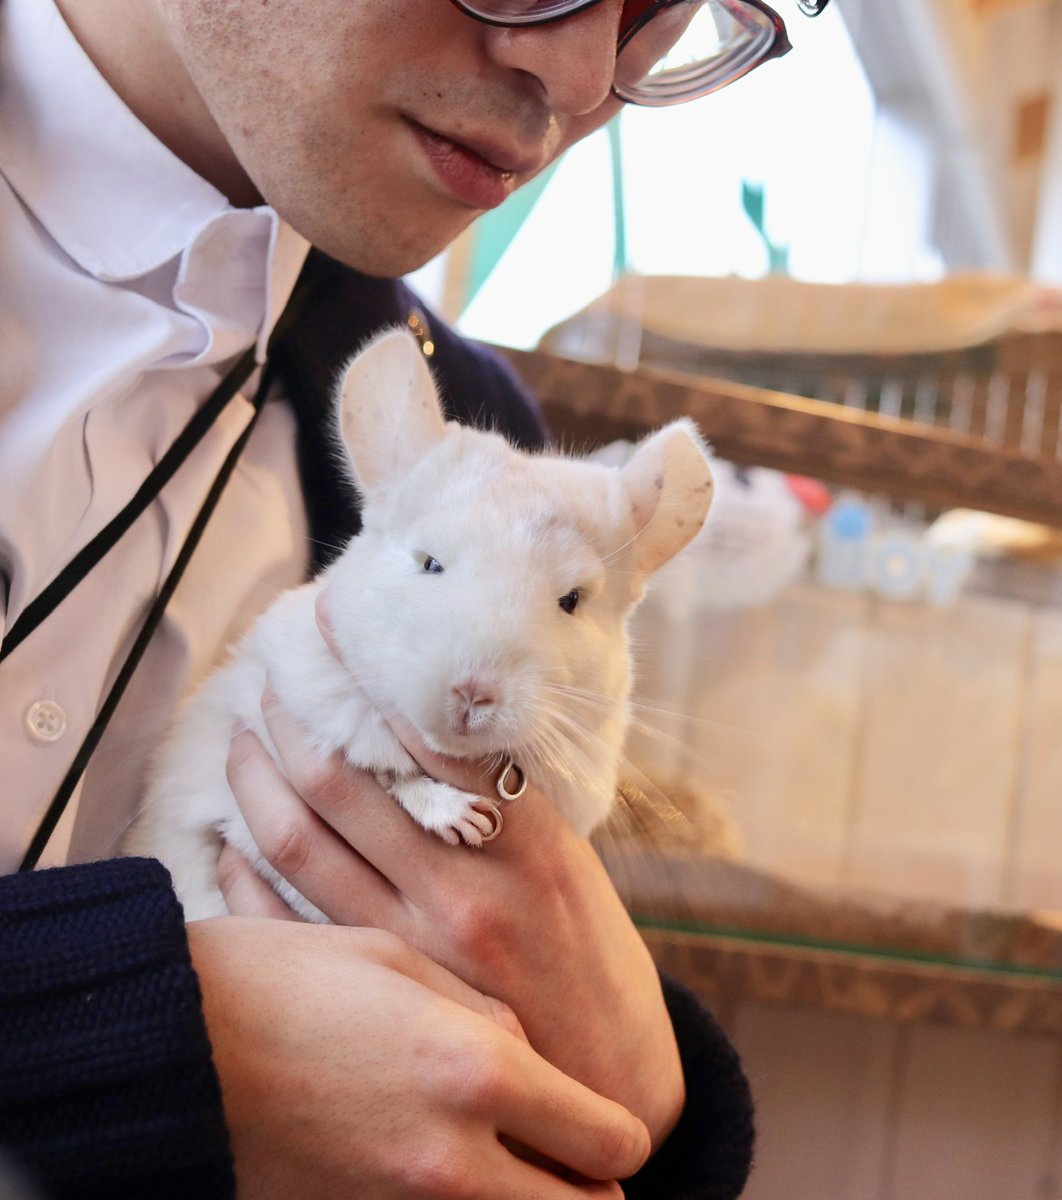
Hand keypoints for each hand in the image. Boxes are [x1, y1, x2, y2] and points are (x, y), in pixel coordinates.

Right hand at [187, 916, 648, 1198]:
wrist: (171, 1040)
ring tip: (507, 1158)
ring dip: (523, 1198)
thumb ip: (486, 1021)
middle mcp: (453, 1157)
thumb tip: (532, 1065)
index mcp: (478, 1069)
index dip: (620, 1135)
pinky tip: (429, 1161)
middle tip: (574, 1162)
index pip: (609, 1141)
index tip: (609, 1126)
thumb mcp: (402, 963)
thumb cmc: (289, 977)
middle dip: (588, 1190)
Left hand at [221, 594, 684, 1151]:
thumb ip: (506, 803)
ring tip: (241, 741)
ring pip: (301, 843)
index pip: (430, 738)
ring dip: (258, 781)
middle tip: (267, 682)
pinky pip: (290, 916)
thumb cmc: (590, 955)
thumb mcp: (570, 861)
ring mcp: (413, 942)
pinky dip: (246, 872)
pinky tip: (229, 839)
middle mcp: (462, 887)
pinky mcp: (382, 984)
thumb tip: (433, 734)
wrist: (601, 1071)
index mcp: (525, 842)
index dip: (370, 680)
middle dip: (291, 722)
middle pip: (341, 785)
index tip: (334, 636)